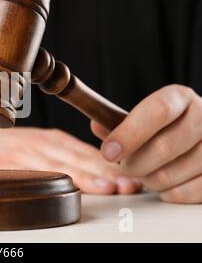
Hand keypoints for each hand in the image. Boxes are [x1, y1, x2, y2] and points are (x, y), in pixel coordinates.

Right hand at [0, 123, 141, 194]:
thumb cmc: (3, 147)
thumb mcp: (33, 145)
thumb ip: (59, 156)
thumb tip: (95, 171)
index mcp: (50, 141)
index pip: (86, 153)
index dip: (110, 166)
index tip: (132, 178)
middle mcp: (39, 144)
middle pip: (77, 159)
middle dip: (105, 173)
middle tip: (129, 185)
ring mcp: (21, 153)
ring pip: (58, 166)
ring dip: (85, 176)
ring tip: (108, 187)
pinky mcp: (2, 163)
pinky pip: (29, 172)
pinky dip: (49, 179)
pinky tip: (65, 187)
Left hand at [92, 84, 201, 203]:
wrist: (196, 137)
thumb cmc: (163, 128)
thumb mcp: (140, 118)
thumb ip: (116, 123)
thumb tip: (97, 125)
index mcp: (180, 98)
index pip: (157, 111)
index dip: (129, 134)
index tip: (108, 151)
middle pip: (164, 147)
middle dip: (134, 163)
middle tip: (124, 166)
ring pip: (171, 174)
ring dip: (148, 180)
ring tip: (145, 172)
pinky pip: (185, 192)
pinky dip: (166, 192)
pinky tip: (163, 183)